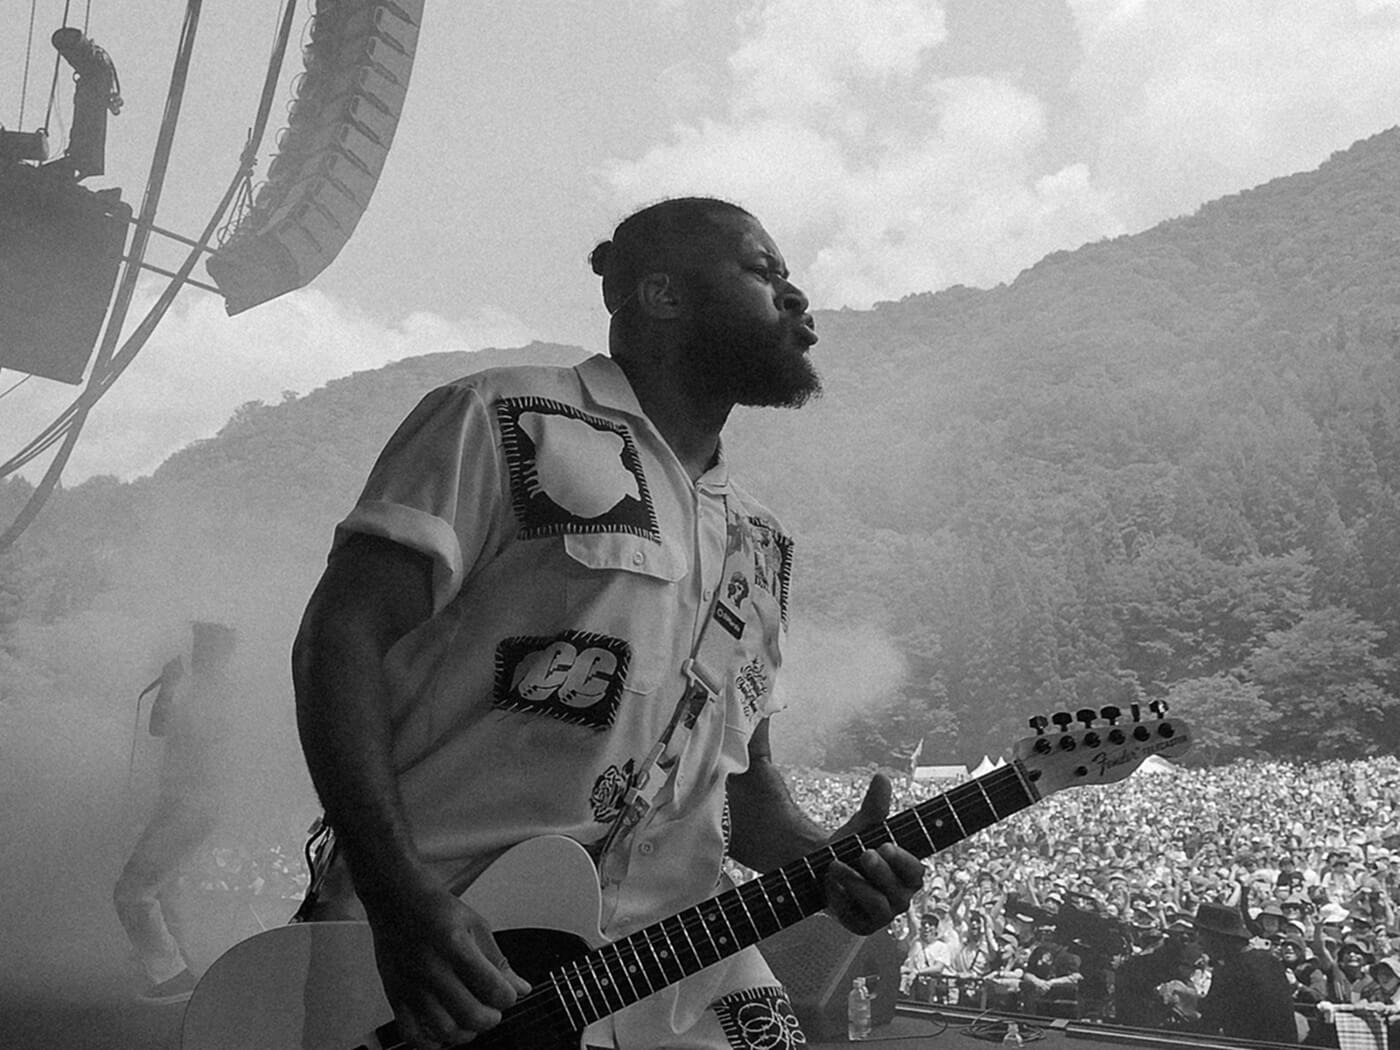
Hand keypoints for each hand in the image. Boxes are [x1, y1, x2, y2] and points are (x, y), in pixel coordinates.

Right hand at [363, 872, 531, 1048]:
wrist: (396, 899)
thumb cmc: (434, 908)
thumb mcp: (476, 924)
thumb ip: (498, 960)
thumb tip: (521, 988)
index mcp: (454, 945)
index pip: (491, 987)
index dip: (508, 997)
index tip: (509, 993)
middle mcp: (430, 968)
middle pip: (470, 1014)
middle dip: (491, 1018)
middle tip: (493, 1009)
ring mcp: (410, 985)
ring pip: (444, 1030)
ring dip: (467, 1032)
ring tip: (472, 1019)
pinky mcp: (395, 996)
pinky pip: (411, 1035)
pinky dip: (432, 1042)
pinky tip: (444, 1031)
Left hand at [823, 775, 925, 935]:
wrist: (823, 870)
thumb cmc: (851, 847)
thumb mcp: (862, 826)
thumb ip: (874, 806)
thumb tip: (881, 777)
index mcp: (906, 875)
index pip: (916, 872)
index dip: (903, 860)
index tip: (885, 845)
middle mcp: (900, 897)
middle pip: (901, 892)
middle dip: (881, 872)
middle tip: (864, 853)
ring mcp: (881, 915)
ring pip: (880, 907)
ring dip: (858, 884)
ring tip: (835, 865)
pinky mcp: (860, 926)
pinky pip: (856, 919)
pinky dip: (841, 899)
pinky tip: (829, 884)